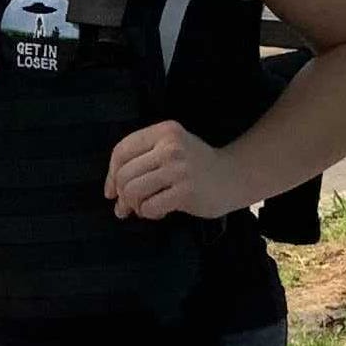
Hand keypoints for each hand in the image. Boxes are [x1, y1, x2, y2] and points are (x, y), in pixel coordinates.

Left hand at [105, 121, 248, 221]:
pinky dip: (150, 213)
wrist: (235, 176)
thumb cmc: (197, 165)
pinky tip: (162, 211)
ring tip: (147, 208)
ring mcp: (178, 169)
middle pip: (124, 175)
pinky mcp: (186, 191)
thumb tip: (112, 192)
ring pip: (133, 191)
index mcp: (164, 131)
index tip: (111, 192)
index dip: (111, 174)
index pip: (122, 151)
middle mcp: (170, 146)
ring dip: (135, 206)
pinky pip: (150, 207)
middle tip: (127, 208)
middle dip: (122, 196)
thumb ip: (142, 161)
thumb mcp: (171, 148)